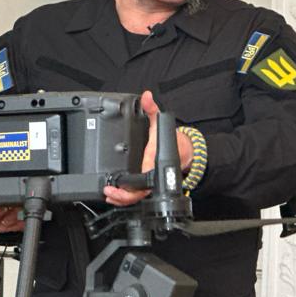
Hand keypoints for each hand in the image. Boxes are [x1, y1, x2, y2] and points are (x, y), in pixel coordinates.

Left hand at [103, 90, 193, 206]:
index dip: (131, 184)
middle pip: (139, 194)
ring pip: (138, 197)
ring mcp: (152, 181)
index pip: (143, 176)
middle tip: (109, 191)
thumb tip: (147, 97)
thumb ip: (152, 109)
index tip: (117, 182)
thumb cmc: (175, 140)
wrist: (186, 151)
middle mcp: (153, 174)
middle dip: (123, 196)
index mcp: (154, 160)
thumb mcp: (162, 122)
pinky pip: (138, 195)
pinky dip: (127, 197)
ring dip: (123, 199)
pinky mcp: (149, 184)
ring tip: (109, 195)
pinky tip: (116, 195)